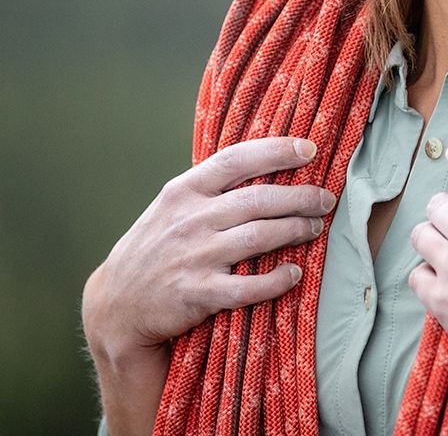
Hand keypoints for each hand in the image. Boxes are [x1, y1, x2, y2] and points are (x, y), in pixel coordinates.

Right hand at [83, 136, 334, 360]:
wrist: (114, 305)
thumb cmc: (156, 247)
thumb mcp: (173, 206)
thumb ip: (211, 187)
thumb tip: (268, 164)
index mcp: (184, 190)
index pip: (237, 160)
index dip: (276, 151)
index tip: (308, 149)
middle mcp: (189, 219)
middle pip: (258, 199)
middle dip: (301, 197)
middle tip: (326, 199)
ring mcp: (193, 256)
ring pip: (258, 236)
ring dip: (295, 230)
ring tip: (316, 227)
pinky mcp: (196, 294)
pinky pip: (247, 287)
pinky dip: (275, 280)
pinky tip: (294, 274)